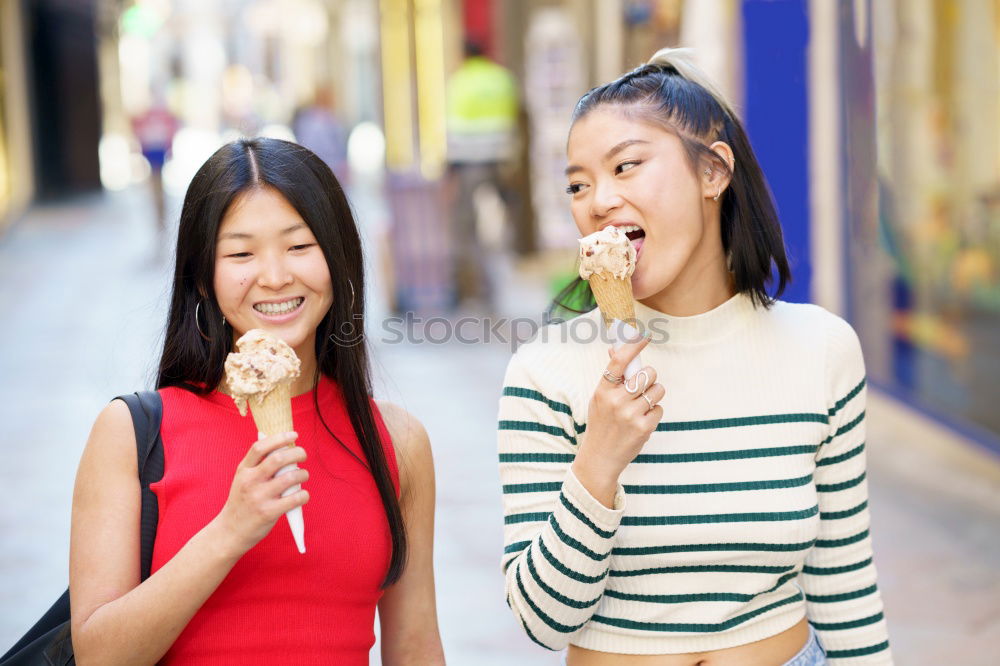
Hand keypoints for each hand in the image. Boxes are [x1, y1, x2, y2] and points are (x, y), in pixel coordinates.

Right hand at [214, 432, 308, 555]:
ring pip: (290, 477)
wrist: (229, 532)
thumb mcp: (242, 480)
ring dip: (303, 474)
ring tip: (303, 476)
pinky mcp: (268, 513)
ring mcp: (259, 497)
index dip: (279, 438)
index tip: (294, 435)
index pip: (261, 447)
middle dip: (297, 453)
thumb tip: (282, 447)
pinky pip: (295, 498)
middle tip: (303, 456)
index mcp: (243, 470)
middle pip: (279, 459)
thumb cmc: (241, 503)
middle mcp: (250, 481)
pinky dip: (303, 495)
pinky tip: (302, 495)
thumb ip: (258, 465)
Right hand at [572, 336, 663, 505]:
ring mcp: (630, 415)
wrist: (600, 458)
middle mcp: (616, 401)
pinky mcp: (643, 428)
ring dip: (654, 395)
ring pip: (657, 390)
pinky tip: (642, 421)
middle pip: (648, 373)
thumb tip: (616, 349)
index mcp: (602, 390)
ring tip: (642, 406)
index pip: (620, 361)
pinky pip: (659, 408)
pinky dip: (654, 413)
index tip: (645, 336)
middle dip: (649, 377)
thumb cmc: (601, 424)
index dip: (634, 345)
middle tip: (643, 386)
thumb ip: (611, 376)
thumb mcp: (599, 399)